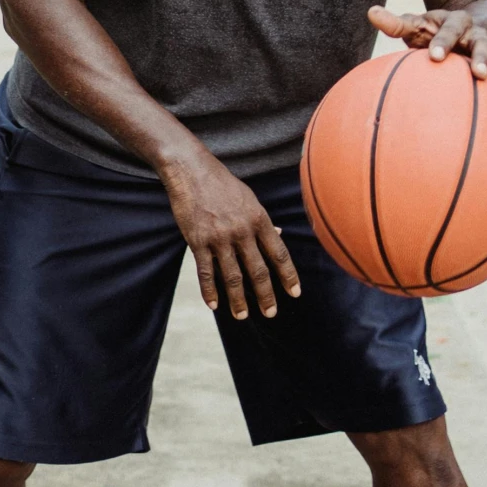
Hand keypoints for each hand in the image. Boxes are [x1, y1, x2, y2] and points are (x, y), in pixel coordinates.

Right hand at [162, 147, 301, 319]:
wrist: (191, 170)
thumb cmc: (222, 184)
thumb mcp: (248, 198)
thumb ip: (262, 220)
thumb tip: (279, 236)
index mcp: (258, 219)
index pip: (279, 253)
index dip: (288, 275)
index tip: (295, 293)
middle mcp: (242, 231)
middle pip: (258, 270)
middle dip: (266, 295)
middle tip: (271, 313)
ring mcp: (219, 238)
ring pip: (232, 276)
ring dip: (238, 300)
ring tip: (242, 316)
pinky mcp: (197, 241)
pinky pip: (206, 272)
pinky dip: (210, 291)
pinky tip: (214, 305)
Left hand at [368, 4, 486, 118]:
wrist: (474, 27)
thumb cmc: (436, 31)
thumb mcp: (418, 25)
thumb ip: (396, 23)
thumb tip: (371, 12)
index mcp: (457, 23)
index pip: (449, 29)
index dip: (442, 41)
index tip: (433, 56)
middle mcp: (479, 37)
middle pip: (482, 45)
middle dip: (480, 57)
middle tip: (476, 72)